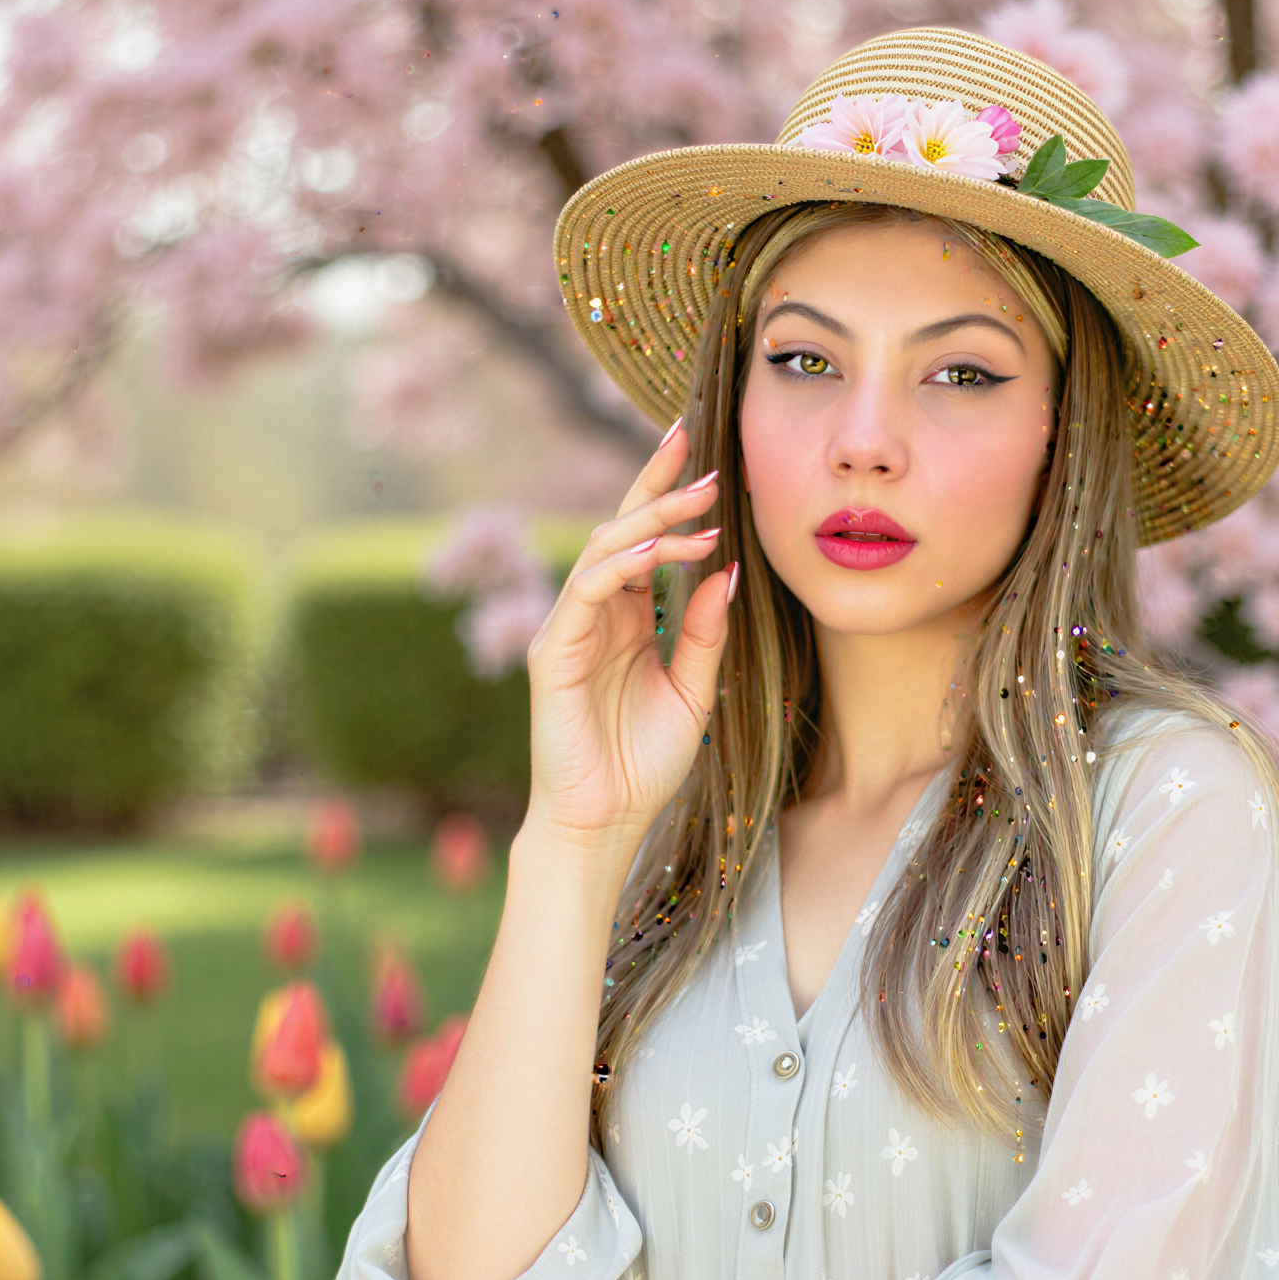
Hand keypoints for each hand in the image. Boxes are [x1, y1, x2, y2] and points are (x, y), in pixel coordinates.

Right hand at [520, 418, 736, 851]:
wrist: (605, 822)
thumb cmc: (643, 764)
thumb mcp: (693, 689)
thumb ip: (704, 632)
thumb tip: (726, 573)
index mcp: (625, 620)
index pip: (643, 543)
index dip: (665, 496)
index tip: (704, 458)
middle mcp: (592, 615)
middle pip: (619, 531)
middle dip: (657, 489)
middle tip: (701, 457)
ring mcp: (567, 630)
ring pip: (601, 551)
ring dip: (650, 522)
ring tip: (699, 505)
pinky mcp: (552, 654)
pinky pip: (584, 592)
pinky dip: (619, 566)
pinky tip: (657, 551)